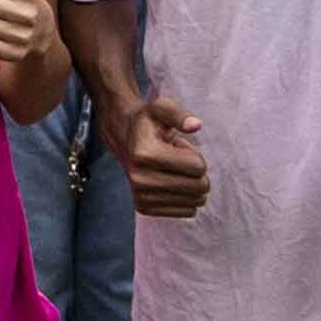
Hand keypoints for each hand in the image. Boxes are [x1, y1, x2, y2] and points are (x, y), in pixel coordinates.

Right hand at [111, 92, 211, 219]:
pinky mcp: (144, 208)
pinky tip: (170, 183)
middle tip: (177, 160)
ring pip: (194, 201)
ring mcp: (141, 196)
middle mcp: (140, 178)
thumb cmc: (147, 122)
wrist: (122, 136)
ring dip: (190, 184)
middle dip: (196, 172)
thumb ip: (179, 115)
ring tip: (172, 170)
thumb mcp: (161, 109)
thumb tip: (196, 125)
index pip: (198, 167)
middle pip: (198, 187)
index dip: (195, 154)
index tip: (177, 147)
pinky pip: (186, 212)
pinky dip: (186, 198)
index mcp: (144, 153)